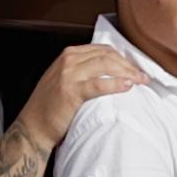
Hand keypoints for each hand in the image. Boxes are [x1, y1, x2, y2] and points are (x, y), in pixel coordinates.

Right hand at [21, 40, 149, 143]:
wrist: (32, 127)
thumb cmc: (50, 107)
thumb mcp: (64, 79)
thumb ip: (83, 70)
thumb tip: (112, 69)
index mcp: (69, 55)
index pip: (103, 49)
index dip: (123, 58)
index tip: (136, 68)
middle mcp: (68, 60)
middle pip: (108, 56)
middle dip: (129, 65)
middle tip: (144, 76)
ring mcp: (69, 75)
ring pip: (106, 65)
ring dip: (127, 73)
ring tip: (140, 81)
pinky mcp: (71, 92)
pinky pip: (98, 84)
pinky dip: (115, 84)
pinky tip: (127, 86)